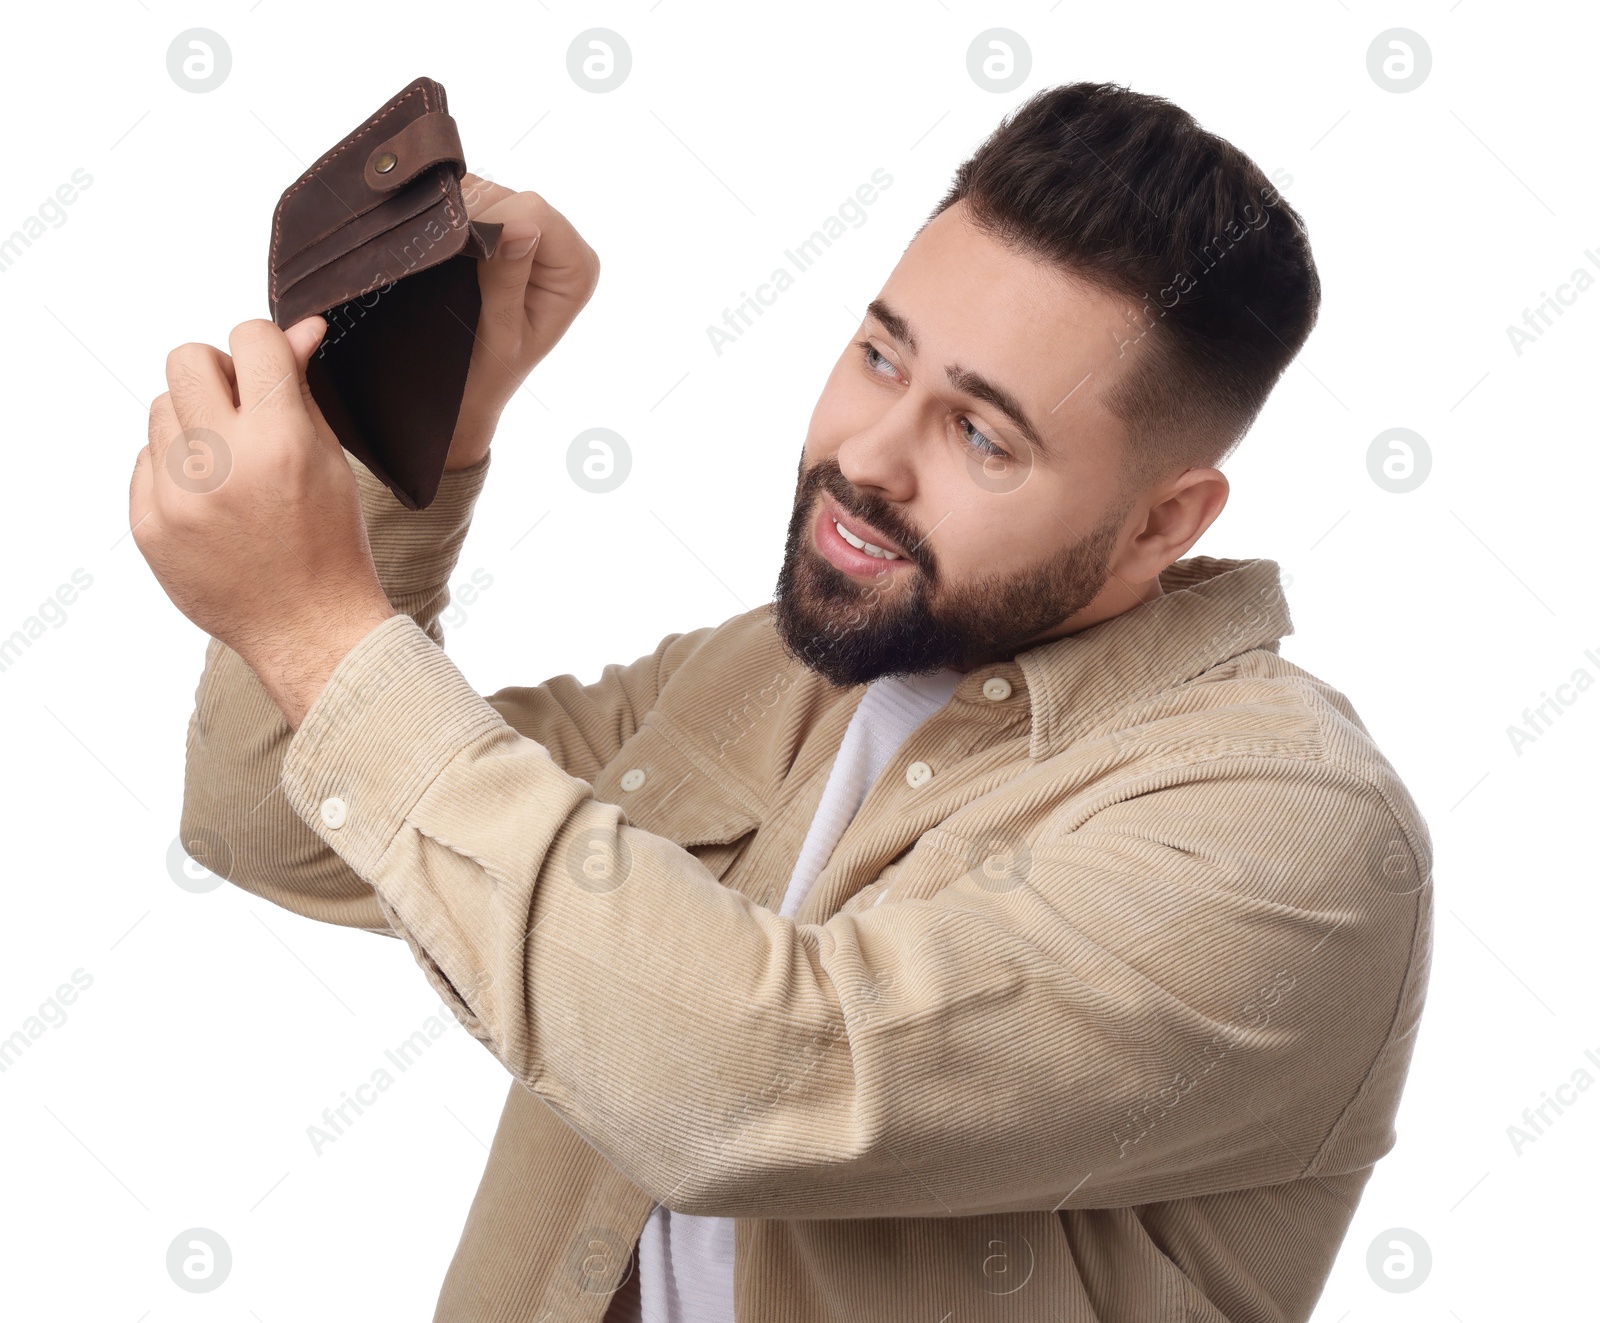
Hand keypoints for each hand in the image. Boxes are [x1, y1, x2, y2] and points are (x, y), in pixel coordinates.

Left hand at [130, 316, 396, 727]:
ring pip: (161, 409)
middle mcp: (223, 463)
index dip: (264, 345)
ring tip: (229, 467)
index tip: (269, 368)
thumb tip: (300, 328)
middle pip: (186, 359)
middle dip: (215, 372)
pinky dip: (175, 470)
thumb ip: (303, 389)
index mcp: (280, 440)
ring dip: (193, 424)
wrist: (308, 627)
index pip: (250, 338)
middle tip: (239, 409)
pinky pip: (145, 461)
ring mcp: (178, 497)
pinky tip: (211, 503)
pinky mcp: (148, 524)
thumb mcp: (330, 459)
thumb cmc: (331, 541)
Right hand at [447, 174, 600, 468]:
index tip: (456, 255)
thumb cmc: (486, 375)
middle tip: (441, 261)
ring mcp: (533, 235)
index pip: (535, 213)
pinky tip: (434, 243)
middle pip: (511, 198)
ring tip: (436, 258)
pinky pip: (474, 201)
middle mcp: (562, 246)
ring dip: (456, 217)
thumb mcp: (500, 334)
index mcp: (577, 270)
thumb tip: (523, 226)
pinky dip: (449, 215)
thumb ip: (509, 280)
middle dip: (472, 221)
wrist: (465, 393)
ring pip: (488, 194)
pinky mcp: (503, 231)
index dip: (492, 223)